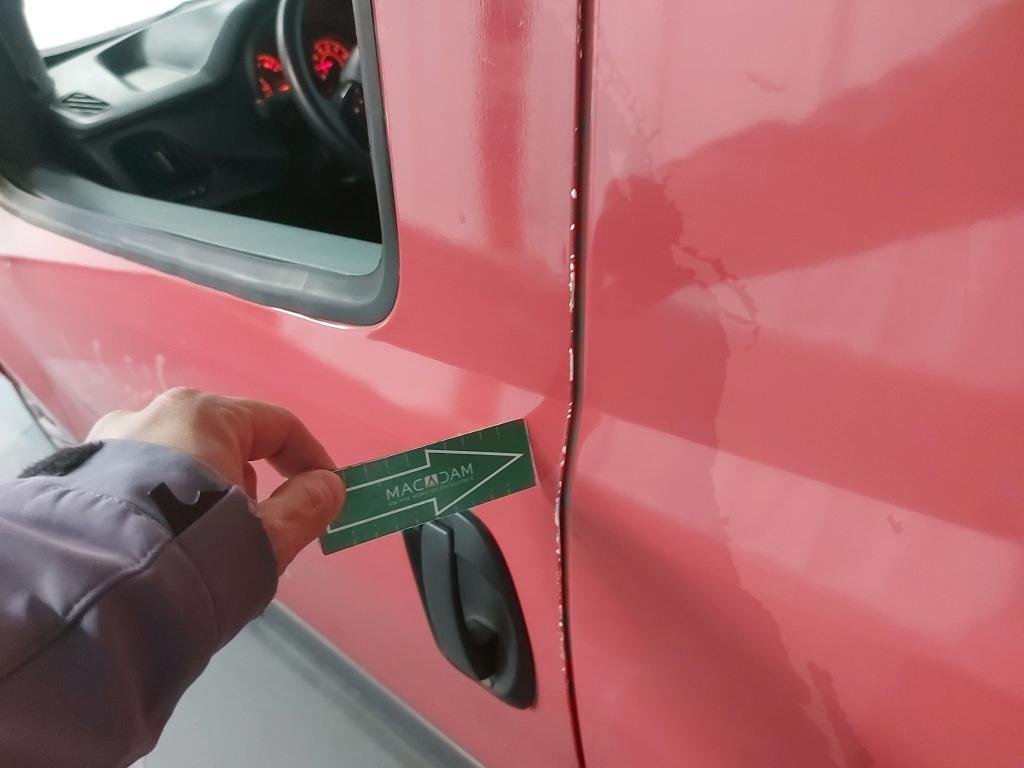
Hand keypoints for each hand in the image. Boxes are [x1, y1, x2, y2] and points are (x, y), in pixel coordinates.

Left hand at [88, 387, 344, 573]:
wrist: (91, 592)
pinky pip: (145, 482)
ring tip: (211, 546)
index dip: (312, 460)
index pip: (277, 425)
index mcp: (204, 415)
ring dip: (210, 496)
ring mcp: (110, 443)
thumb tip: (328, 487)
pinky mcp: (84, 478)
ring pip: (182, 463)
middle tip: (262, 530)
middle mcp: (153, 415)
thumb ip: (309, 506)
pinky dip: (170, 506)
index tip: (327, 495)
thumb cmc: (194, 550)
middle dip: (254, 485)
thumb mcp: (268, 534)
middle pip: (226, 442)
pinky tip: (169, 546)